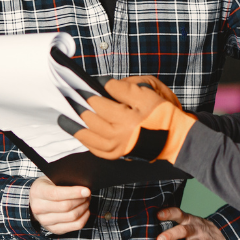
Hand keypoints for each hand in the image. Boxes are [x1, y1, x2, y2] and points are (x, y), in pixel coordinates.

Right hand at [29, 175, 90, 233]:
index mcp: (37, 192)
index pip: (56, 194)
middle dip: (81, 199)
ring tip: (86, 200)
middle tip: (87, 194)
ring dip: (83, 207)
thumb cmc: (48, 186)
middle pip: (66, 206)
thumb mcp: (51, 178)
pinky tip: (85, 210)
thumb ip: (64, 180)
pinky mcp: (54, 229)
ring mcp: (45, 221)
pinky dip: (84, 217)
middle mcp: (38, 208)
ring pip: (72, 216)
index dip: (74, 192)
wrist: (38, 200)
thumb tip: (83, 186)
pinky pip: (75, 225)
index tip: (86, 190)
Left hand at [74, 78, 196, 162]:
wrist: (175, 138)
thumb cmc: (163, 114)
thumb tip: (104, 84)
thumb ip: (124, 88)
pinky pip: (95, 149)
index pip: (99, 102)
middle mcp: (118, 136)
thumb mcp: (148, 93)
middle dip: (77, 107)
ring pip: (88, 136)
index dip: (88, 92)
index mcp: (126, 119)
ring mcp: (116, 148)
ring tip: (64, 117)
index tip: (80, 84)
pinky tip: (80, 133)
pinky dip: (86, 140)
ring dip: (74, 126)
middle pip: (90, 119)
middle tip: (66, 98)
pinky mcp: (117, 155)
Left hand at [156, 207, 233, 239]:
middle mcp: (196, 230)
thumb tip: (153, 230)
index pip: (179, 214)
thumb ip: (177, 225)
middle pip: (183, 230)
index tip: (158, 215)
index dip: (169, 214)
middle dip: (171, 234)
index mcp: (190, 221)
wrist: (227, 238)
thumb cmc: (202, 231)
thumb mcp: (192, 224)